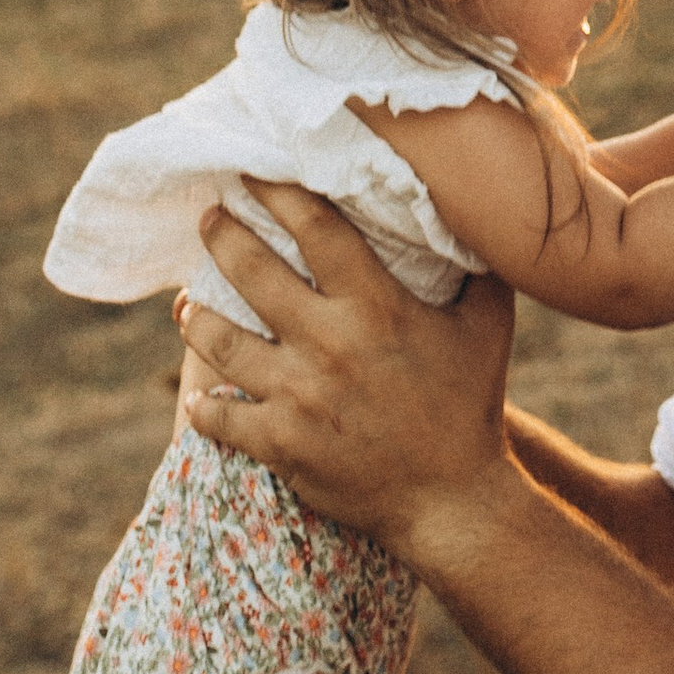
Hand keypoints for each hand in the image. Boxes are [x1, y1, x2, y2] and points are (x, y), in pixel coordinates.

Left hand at [177, 180, 517, 560]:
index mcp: (376, 305)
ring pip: (221, 341)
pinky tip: (196, 391)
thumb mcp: (488, 323)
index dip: (278, 193)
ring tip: (185, 300)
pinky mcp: (280, 444)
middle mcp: (329, 343)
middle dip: (222, 236)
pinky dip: (202, 403)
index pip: (315, 229)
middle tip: (208, 216)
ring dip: (195, 315)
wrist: (451, 501)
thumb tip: (475, 212)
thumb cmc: (471, 404)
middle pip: (253, 272)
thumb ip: (481, 265)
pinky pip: (220, 417)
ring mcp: (298, 397)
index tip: (252, 172)